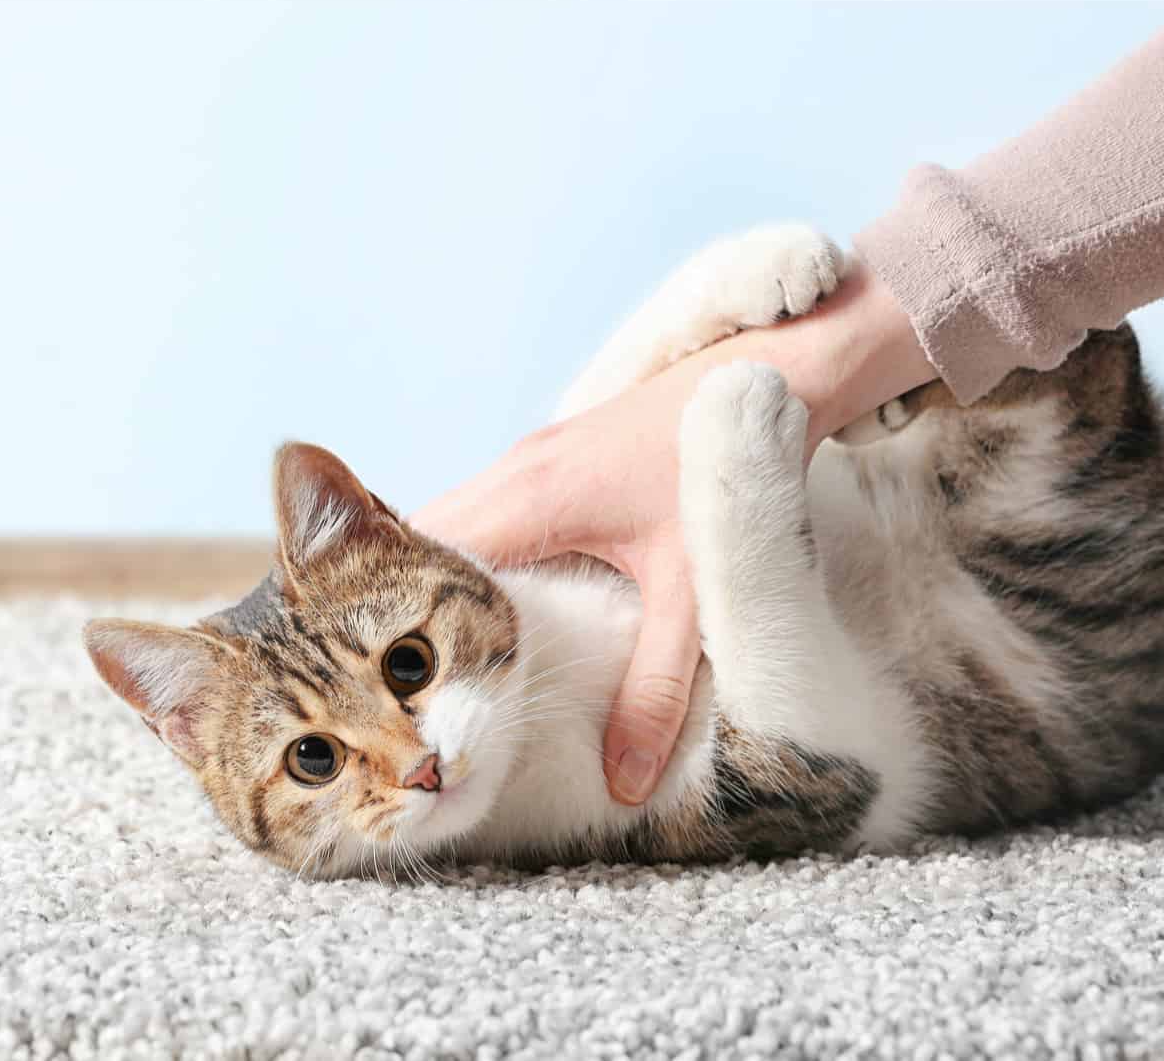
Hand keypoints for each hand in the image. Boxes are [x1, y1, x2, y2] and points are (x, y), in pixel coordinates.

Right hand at [412, 264, 932, 804]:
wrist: (765, 382)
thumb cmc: (726, 475)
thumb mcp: (692, 592)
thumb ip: (655, 689)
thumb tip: (623, 780)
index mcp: (534, 498)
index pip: (428, 561)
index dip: (404, 621)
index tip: (397, 685)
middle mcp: (515, 471)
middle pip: (421, 542)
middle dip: (404, 607)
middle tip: (401, 684)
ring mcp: (529, 460)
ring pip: (448, 524)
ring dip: (436, 582)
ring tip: (431, 658)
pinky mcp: (550, 461)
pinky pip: (483, 513)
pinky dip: (470, 560)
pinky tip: (491, 610)